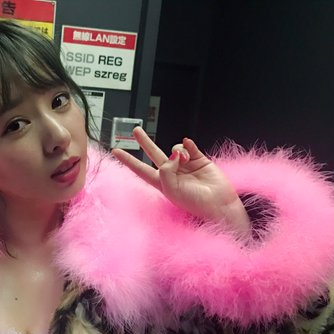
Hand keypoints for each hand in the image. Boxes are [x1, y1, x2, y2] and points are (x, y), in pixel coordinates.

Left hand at [112, 127, 250, 236]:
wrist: (218, 203)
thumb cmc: (194, 202)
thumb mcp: (172, 190)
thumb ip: (166, 171)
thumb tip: (172, 154)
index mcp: (161, 183)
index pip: (140, 169)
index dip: (128, 160)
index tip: (115, 151)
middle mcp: (172, 173)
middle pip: (154, 154)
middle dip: (144, 142)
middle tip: (135, 130)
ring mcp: (185, 165)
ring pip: (174, 149)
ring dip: (177, 151)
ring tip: (184, 159)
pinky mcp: (199, 159)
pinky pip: (189, 146)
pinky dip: (187, 146)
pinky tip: (188, 149)